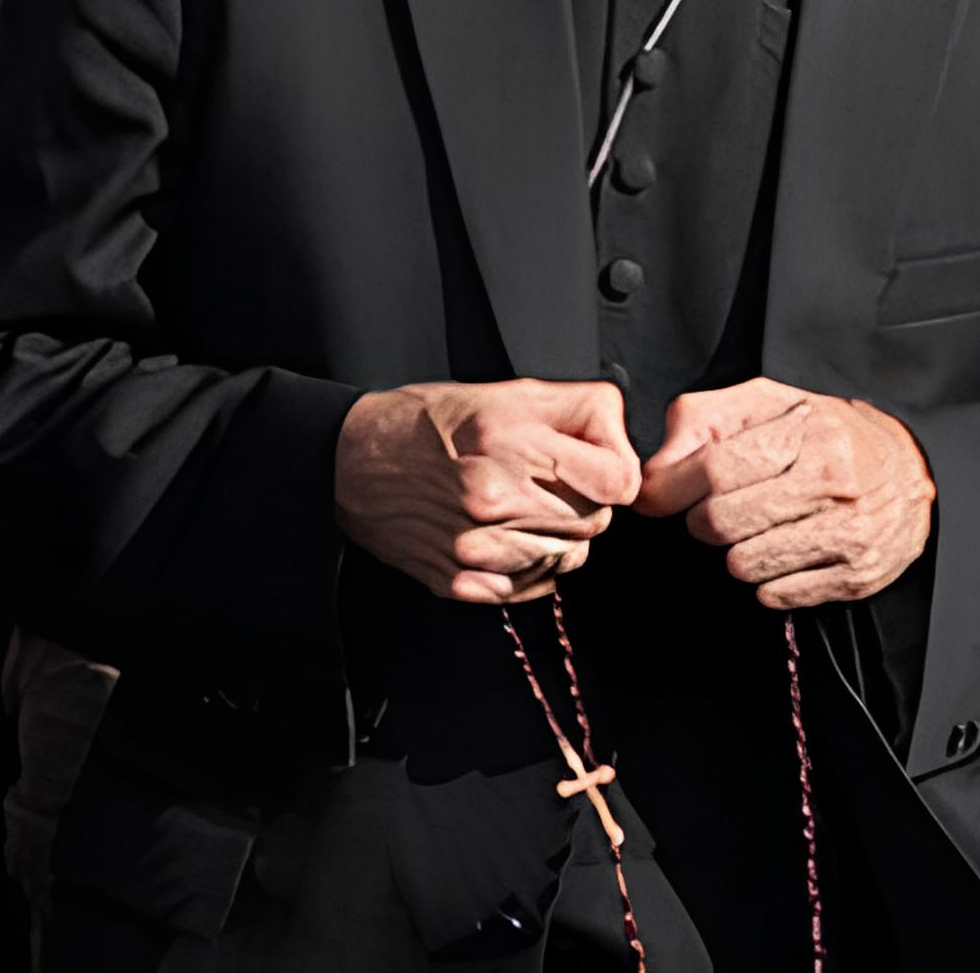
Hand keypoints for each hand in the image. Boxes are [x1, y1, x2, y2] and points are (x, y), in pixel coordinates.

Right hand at [335, 378, 637, 604]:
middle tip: (549, 480)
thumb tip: (626, 436)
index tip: (596, 464)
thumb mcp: (509, 392)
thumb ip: (580, 407)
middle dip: (585, 501)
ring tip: (521, 506)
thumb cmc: (431, 422)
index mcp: (514, 446)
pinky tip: (502, 535)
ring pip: (566, 558)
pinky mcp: (460, 583)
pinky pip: (530, 587)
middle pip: (596, 521)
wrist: (353, 461)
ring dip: (557, 535)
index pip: (618, 481)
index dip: (615, 470)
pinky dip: (527, 567)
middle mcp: (496, 501)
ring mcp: (476, 550)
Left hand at [639, 379, 932, 609]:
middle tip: (714, 512)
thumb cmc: (826, 434)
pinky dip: (766, 580)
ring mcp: (849, 532)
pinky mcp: (857, 575)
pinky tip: (783, 552)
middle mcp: (833, 480)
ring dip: (733, 553)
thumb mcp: (768, 403)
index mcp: (808, 431)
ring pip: (745, 565)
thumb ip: (704, 419)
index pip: (715, 468)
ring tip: (754, 530)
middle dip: (702, 522)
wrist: (909, 471)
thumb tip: (656, 469)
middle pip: (723, 522)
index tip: (656, 495)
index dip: (671, 488)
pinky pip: (776, 596)